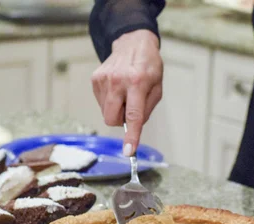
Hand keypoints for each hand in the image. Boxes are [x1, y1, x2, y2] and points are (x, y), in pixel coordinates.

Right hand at [92, 30, 162, 154]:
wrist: (132, 43)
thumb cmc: (148, 67)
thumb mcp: (157, 88)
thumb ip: (146, 109)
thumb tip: (134, 127)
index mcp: (138, 83)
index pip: (133, 116)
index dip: (131, 135)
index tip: (129, 151)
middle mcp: (118, 81)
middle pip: (112, 118)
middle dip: (120, 120)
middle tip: (130, 107)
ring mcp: (104, 79)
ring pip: (106, 112)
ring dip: (116, 109)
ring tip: (125, 93)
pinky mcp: (95, 79)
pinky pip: (101, 103)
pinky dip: (110, 101)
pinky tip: (117, 89)